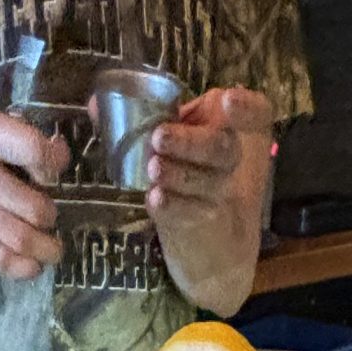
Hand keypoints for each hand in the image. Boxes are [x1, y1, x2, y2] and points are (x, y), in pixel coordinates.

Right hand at [0, 104, 67, 278]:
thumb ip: (18, 134)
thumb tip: (62, 155)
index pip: (33, 150)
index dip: (53, 167)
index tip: (51, 175)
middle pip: (33, 206)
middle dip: (50, 216)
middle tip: (48, 217)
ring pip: (20, 238)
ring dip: (46, 249)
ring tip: (53, 250)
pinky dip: (24, 267)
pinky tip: (34, 265)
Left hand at [139, 87, 273, 312]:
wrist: (211, 251)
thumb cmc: (187, 185)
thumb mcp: (174, 148)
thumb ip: (140, 122)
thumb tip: (95, 103)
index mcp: (229, 133)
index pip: (257, 113)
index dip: (246, 107)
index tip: (226, 99)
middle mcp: (231, 162)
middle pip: (224, 147)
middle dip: (191, 141)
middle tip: (159, 137)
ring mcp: (221, 196)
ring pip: (210, 181)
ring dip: (179, 173)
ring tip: (153, 167)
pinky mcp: (208, 227)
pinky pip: (195, 213)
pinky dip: (174, 205)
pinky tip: (155, 198)